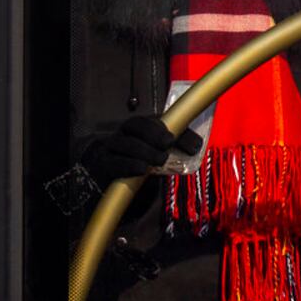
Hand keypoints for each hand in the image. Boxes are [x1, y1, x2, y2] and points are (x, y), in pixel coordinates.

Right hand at [80, 115, 202, 189]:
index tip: (171, 139)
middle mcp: (123, 133)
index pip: (147, 121)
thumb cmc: (144, 162)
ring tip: (160, 160)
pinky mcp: (105, 165)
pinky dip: (129, 165)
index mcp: (138, 127)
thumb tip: (196, 145)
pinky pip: (114, 162)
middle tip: (166, 147)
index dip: (159, 128)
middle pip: (133, 125)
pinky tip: (142, 169)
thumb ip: (178, 143)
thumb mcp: (161, 151)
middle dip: (152, 135)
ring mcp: (111, 148)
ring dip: (143, 151)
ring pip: (123, 143)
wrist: (119, 180)